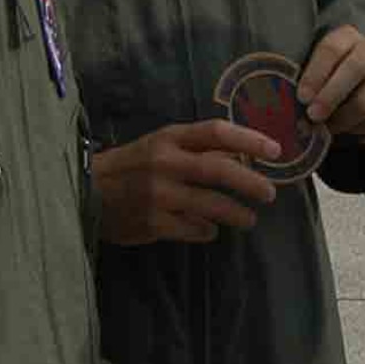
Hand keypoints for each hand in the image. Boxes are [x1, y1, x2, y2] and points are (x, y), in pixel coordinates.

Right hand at [94, 121, 281, 244]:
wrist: (89, 191)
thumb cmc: (134, 164)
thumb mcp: (162, 145)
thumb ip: (198, 149)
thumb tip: (244, 155)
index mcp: (169, 137)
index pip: (216, 132)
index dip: (249, 139)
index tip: (275, 151)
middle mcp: (164, 162)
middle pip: (218, 169)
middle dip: (250, 182)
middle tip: (270, 193)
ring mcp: (157, 194)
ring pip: (209, 204)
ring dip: (235, 213)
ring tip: (250, 219)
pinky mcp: (152, 222)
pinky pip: (192, 229)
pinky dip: (207, 231)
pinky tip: (212, 231)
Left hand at [298, 25, 364, 143]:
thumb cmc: (333, 76)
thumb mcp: (318, 70)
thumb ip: (307, 84)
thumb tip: (288, 109)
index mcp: (348, 36)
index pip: (332, 49)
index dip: (315, 74)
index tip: (302, 97)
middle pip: (355, 69)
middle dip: (331, 96)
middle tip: (313, 116)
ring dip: (343, 121)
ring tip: (327, 129)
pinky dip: (360, 131)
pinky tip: (348, 130)